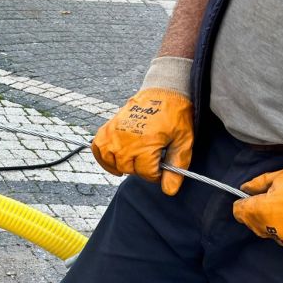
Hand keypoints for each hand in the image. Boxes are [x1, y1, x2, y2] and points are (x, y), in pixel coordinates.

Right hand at [92, 57, 193, 195]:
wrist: (163, 91)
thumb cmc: (176, 115)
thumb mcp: (184, 141)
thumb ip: (177, 166)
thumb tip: (169, 190)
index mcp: (147, 143)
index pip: (147, 173)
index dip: (157, 175)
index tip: (163, 168)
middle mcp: (127, 140)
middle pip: (129, 169)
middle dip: (141, 169)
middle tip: (151, 161)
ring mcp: (114, 134)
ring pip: (111, 162)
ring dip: (122, 166)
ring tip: (133, 163)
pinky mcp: (107, 128)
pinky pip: (98, 149)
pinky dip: (103, 158)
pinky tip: (114, 161)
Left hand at [234, 168, 282, 246]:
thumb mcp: (281, 177)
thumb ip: (259, 183)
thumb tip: (245, 188)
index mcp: (260, 210)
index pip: (238, 211)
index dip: (243, 202)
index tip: (251, 196)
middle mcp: (266, 227)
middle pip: (250, 221)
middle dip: (256, 210)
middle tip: (272, 197)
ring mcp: (281, 237)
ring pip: (265, 229)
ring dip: (269, 219)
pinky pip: (280, 234)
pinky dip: (282, 226)